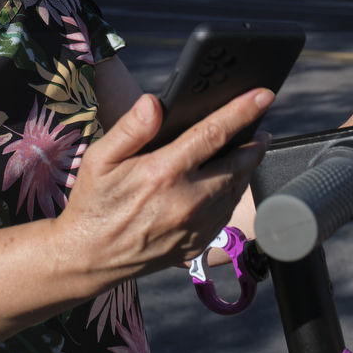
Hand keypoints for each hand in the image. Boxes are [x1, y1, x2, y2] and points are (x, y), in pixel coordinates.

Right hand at [58, 89, 272, 278]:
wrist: (90, 257)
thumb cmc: (94, 202)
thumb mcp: (99, 158)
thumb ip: (130, 128)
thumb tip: (155, 102)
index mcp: (163, 173)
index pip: (213, 133)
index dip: (242, 111)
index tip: (263, 95)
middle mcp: (186, 201)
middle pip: (238, 165)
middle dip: (255, 145)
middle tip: (262, 130)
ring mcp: (195, 227)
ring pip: (236, 191)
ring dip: (246, 170)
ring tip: (247, 154)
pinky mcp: (197, 244)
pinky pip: (226, 214)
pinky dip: (231, 195)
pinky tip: (225, 185)